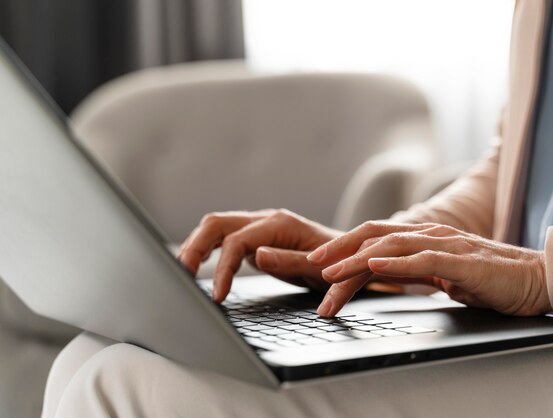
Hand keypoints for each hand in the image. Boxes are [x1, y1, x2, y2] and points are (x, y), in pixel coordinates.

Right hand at [178, 209, 340, 301]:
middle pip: (217, 223)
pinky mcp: (255, 238)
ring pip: (216, 226)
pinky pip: (224, 237)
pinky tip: (197, 265)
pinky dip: (207, 248)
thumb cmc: (339, 264)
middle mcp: (265, 219)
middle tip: (181, 275)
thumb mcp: (319, 268)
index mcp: (279, 224)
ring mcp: (258, 227)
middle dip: (195, 247)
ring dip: (195, 245)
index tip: (217, 295)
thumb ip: (289, 261)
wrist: (351, 257)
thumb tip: (257, 255)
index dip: (223, 268)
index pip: (237, 241)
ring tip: (181, 271)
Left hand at [307, 222, 550, 316]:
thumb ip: (416, 269)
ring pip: (389, 246)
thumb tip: (390, 275)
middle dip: (337, 249)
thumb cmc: (489, 278)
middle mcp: (427, 235)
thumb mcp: (443, 274)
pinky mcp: (459, 260)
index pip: (373, 238)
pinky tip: (373, 269)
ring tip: (330, 273)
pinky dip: (394, 264)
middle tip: (309, 264)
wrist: (535, 279)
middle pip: (372, 236)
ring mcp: (443, 244)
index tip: (318, 262)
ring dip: (355, 260)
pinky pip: (420, 259)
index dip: (343, 246)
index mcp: (421, 238)